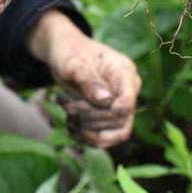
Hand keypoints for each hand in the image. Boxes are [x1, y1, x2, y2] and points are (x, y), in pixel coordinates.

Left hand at [28, 11, 141, 147]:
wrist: (63, 54)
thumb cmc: (69, 53)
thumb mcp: (74, 63)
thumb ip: (88, 80)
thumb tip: (106, 101)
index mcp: (124, 72)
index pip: (128, 101)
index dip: (112, 111)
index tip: (86, 105)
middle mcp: (128, 90)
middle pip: (120, 119)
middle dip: (89, 116)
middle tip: (66, 104)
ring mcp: (120, 105)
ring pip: (116, 133)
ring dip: (89, 130)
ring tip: (68, 116)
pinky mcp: (110, 117)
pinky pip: (106, 138)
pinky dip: (87, 138)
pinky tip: (71, 129)